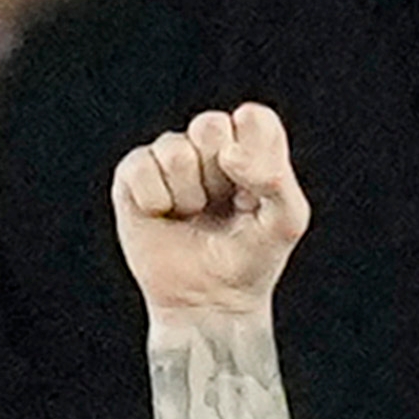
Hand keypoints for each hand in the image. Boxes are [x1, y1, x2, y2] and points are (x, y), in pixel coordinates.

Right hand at [113, 103, 316, 325]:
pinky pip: (141, 166)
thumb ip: (275, 179)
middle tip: (222, 204)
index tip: (255, 189)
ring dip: (189, 194)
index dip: (253, 150)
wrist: (210, 301)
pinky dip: (156, 200)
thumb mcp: (285, 222)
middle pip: (210, 124)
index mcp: (251, 149)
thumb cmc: (252, 258)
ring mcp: (169, 158)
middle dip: (219, 173)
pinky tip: (165, 216)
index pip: (254, 118)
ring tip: (193, 215)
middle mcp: (209, 147)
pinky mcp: (133, 175)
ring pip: (175, 150)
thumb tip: (229, 153)